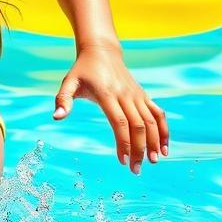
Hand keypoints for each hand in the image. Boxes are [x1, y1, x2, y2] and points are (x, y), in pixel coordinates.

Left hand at [52, 44, 169, 174]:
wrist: (101, 51)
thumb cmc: (82, 70)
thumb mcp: (69, 82)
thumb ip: (62, 99)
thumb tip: (56, 117)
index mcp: (107, 93)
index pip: (120, 122)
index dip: (124, 143)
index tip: (123, 161)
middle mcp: (125, 94)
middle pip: (138, 126)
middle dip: (140, 149)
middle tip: (136, 170)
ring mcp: (136, 95)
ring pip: (151, 121)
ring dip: (155, 142)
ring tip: (153, 162)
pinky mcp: (143, 95)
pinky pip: (158, 114)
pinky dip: (164, 131)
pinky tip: (164, 148)